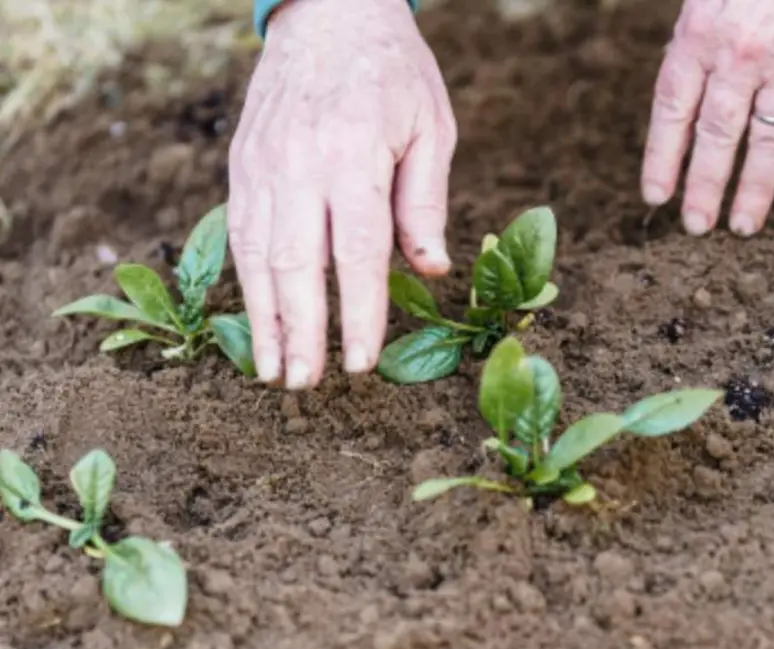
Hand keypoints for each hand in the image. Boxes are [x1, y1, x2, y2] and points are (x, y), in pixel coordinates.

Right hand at [227, 0, 456, 389]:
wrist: (328, 13)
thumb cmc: (393, 73)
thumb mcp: (431, 127)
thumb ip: (425, 202)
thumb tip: (431, 272)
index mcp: (354, 155)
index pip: (355, 253)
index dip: (357, 313)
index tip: (361, 363)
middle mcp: (299, 163)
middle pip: (296, 264)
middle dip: (302, 331)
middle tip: (307, 384)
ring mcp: (262, 164)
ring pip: (257, 254)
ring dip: (263, 318)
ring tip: (273, 370)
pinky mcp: (241, 164)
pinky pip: (239, 231)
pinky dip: (245, 281)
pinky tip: (256, 319)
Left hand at [641, 0, 773, 236]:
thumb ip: (698, 24)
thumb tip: (685, 77)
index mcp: (701, 28)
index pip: (673, 107)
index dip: (663, 155)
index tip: (655, 195)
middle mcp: (742, 54)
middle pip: (716, 135)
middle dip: (704, 186)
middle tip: (695, 226)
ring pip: (768, 142)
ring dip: (755, 191)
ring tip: (743, 227)